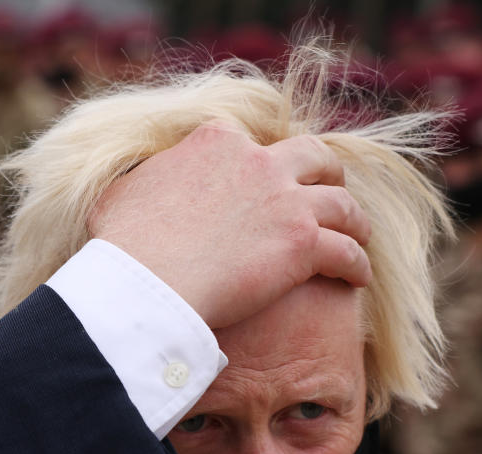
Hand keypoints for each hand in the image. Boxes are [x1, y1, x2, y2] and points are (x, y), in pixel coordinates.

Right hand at [88, 121, 371, 329]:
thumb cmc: (124, 246)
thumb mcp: (122, 194)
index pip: (250, 143)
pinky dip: (357, 264)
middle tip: (329, 191)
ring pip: (341, 203)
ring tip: (358, 235)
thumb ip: (142, 182)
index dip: (263, 163)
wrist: (148, 283)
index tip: (267, 180)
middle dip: (326, 173)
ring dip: (354, 220)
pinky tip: (358, 278)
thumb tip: (136, 189)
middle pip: (312, 157)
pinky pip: (347, 251)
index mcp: (216, 142)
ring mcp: (285, 200)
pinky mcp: (303, 243)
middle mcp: (259, 161)